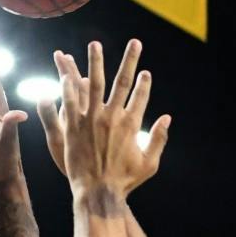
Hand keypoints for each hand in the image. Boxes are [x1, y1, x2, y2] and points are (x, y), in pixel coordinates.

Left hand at [45, 39, 169, 194]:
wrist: (98, 192)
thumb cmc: (125, 181)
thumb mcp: (149, 164)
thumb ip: (159, 139)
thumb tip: (168, 119)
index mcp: (131, 125)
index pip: (140, 97)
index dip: (144, 83)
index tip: (145, 72)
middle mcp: (112, 117)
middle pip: (122, 82)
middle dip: (130, 61)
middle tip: (135, 43)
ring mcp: (91, 120)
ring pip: (94, 83)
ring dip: (96, 62)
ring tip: (95, 45)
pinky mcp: (74, 126)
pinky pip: (71, 101)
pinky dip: (70, 85)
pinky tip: (68, 71)